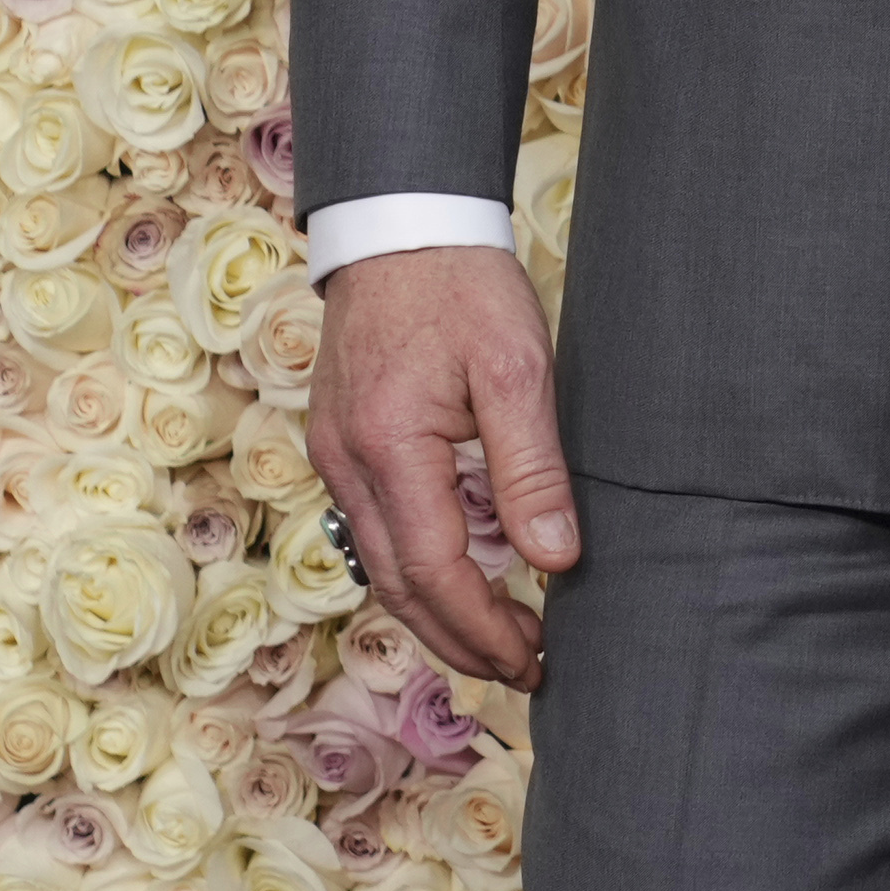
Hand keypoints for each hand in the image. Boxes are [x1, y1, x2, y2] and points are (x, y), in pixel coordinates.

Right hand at [301, 242, 574, 691]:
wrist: (400, 222)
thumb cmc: (463, 285)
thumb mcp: (518, 367)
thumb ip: (532, 468)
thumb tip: (555, 560)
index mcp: (389, 446)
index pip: (436, 571)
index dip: (485, 627)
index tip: (536, 655)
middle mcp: (347, 462)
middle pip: (398, 587)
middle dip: (461, 640)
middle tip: (525, 668)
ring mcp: (334, 454)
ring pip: (379, 566)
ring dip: (434, 614)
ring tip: (498, 642)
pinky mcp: (339, 442)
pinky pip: (371, 530)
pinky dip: (414, 570)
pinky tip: (456, 579)